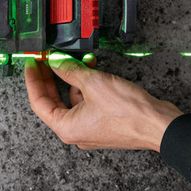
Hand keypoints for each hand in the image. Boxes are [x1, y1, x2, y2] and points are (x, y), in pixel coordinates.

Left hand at [24, 56, 182, 151]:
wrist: (158, 124)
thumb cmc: (128, 113)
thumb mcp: (93, 83)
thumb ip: (69, 70)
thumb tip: (55, 62)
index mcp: (66, 128)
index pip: (38, 103)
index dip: (33, 80)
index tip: (31, 64)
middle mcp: (76, 131)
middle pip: (53, 101)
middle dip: (50, 78)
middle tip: (45, 60)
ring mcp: (90, 127)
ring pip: (72, 99)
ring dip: (72, 78)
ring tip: (75, 59)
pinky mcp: (103, 121)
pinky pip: (86, 101)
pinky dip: (86, 85)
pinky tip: (91, 69)